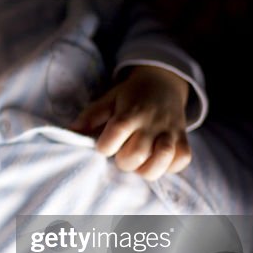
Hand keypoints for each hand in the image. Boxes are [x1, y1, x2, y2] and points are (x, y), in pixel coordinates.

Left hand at [70, 66, 191, 179]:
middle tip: (123, 155)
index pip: (116, 132)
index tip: (104, 146)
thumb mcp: (108, 100)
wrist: (164, 83)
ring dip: (148, 169)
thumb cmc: (130, 97)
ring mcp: (170, 131)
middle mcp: (151, 122)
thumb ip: (90, 117)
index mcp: (130, 112)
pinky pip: (182, 159)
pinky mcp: (184, 139)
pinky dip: (170, 167)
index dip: (105, 146)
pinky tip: (158, 162)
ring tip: (141, 164)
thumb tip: (68, 133)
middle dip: (125, 161)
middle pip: (137, 153)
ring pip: (163, 158)